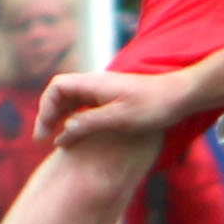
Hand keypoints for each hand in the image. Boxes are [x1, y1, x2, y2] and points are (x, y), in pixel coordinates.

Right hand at [41, 67, 184, 146]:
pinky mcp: (112, 98)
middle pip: (60, 94)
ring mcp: (104, 90)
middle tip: (43, 140)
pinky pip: (84, 105)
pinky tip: (76, 134)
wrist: (181, 96)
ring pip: (71, 100)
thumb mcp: (119, 119)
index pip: (57, 88)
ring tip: (56, 140)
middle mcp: (96, 83)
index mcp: (94, 84)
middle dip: (48, 115)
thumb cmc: (153, 106)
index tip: (45, 134)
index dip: (45, 109)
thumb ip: (88, 124)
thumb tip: (61, 134)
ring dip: (59, 117)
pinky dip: (74, 118)